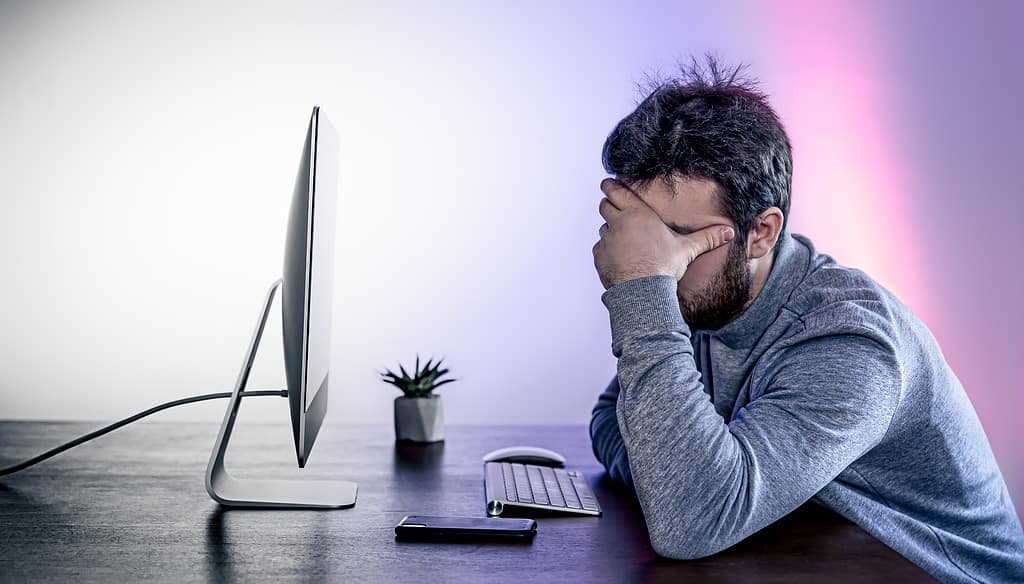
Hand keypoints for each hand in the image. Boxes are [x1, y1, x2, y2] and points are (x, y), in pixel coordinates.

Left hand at [592, 178, 734, 289]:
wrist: (643, 291)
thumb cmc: (664, 267)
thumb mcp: (687, 249)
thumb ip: (707, 238)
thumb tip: (730, 232)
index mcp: (638, 214)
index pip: (616, 191)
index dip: (611, 185)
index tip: (608, 182)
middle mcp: (618, 223)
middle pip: (605, 205)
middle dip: (609, 204)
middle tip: (614, 206)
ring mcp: (607, 240)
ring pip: (603, 227)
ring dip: (610, 229)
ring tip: (621, 236)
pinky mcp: (600, 257)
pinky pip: (599, 248)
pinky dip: (606, 250)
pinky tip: (617, 257)